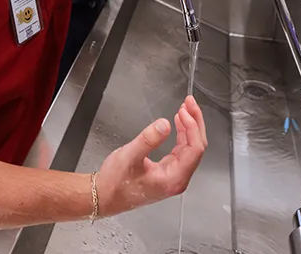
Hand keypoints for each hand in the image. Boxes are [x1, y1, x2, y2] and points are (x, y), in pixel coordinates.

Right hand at [95, 96, 206, 216]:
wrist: (104, 197)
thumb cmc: (115, 183)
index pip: (195, 149)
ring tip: (185, 108)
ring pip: (190, 147)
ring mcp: (173, 175)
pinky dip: (181, 134)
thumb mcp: (129, 156)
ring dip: (189, 126)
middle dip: (194, 122)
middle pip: (196, 146)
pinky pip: (181, 150)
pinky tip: (178, 123)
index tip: (184, 111)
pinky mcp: (167, 171)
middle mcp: (177, 178)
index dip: (192, 127)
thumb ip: (148, 139)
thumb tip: (165, 124)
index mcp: (174, 178)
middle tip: (189, 102)